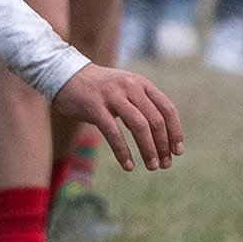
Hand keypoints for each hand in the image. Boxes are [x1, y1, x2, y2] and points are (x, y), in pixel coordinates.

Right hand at [50, 62, 181, 172]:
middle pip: (155, 120)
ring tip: (151, 166)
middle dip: (163, 145)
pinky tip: (128, 165)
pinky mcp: (95, 106)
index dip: (175, 132)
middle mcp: (130, 87)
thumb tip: (162, 136)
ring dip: (148, 149)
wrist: (66, 74)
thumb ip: (143, 104)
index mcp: (141, 84)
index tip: (177, 152)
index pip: (167, 109)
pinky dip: (123, 151)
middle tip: (164, 165)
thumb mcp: (125, 88)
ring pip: (139, 126)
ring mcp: (112, 96)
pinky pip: (113, 132)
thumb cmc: (99, 88)